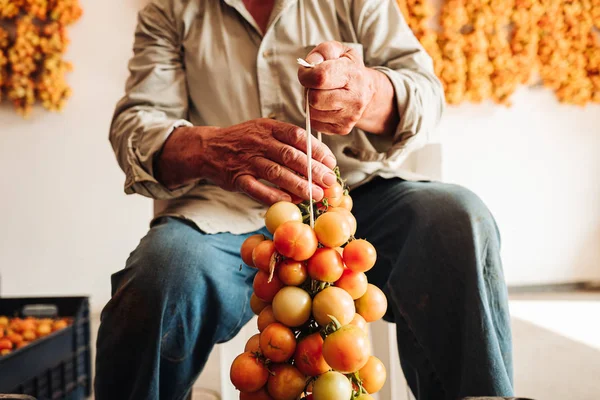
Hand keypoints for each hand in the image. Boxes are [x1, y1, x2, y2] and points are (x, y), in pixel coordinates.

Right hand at [201, 118, 336, 204]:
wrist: (208, 148)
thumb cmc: (244, 141)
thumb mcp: (264, 131)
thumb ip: (287, 141)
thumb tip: (318, 159)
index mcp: (269, 128)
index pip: (298, 136)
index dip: (317, 150)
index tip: (331, 163)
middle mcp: (258, 142)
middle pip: (291, 155)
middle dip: (313, 170)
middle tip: (329, 182)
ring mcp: (247, 160)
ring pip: (276, 172)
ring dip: (299, 185)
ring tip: (316, 195)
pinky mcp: (237, 178)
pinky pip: (257, 188)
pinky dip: (273, 196)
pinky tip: (288, 201)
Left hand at [297, 41, 376, 134]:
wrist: (366, 90)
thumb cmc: (348, 68)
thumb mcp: (339, 51)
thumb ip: (322, 51)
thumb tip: (309, 65)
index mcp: (353, 74)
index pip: (320, 77)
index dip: (306, 75)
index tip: (307, 73)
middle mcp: (355, 97)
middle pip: (315, 98)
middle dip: (310, 90)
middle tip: (317, 85)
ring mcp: (350, 116)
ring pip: (313, 112)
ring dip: (311, 103)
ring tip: (322, 94)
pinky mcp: (343, 128)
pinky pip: (316, 123)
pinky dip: (315, 114)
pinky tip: (325, 105)